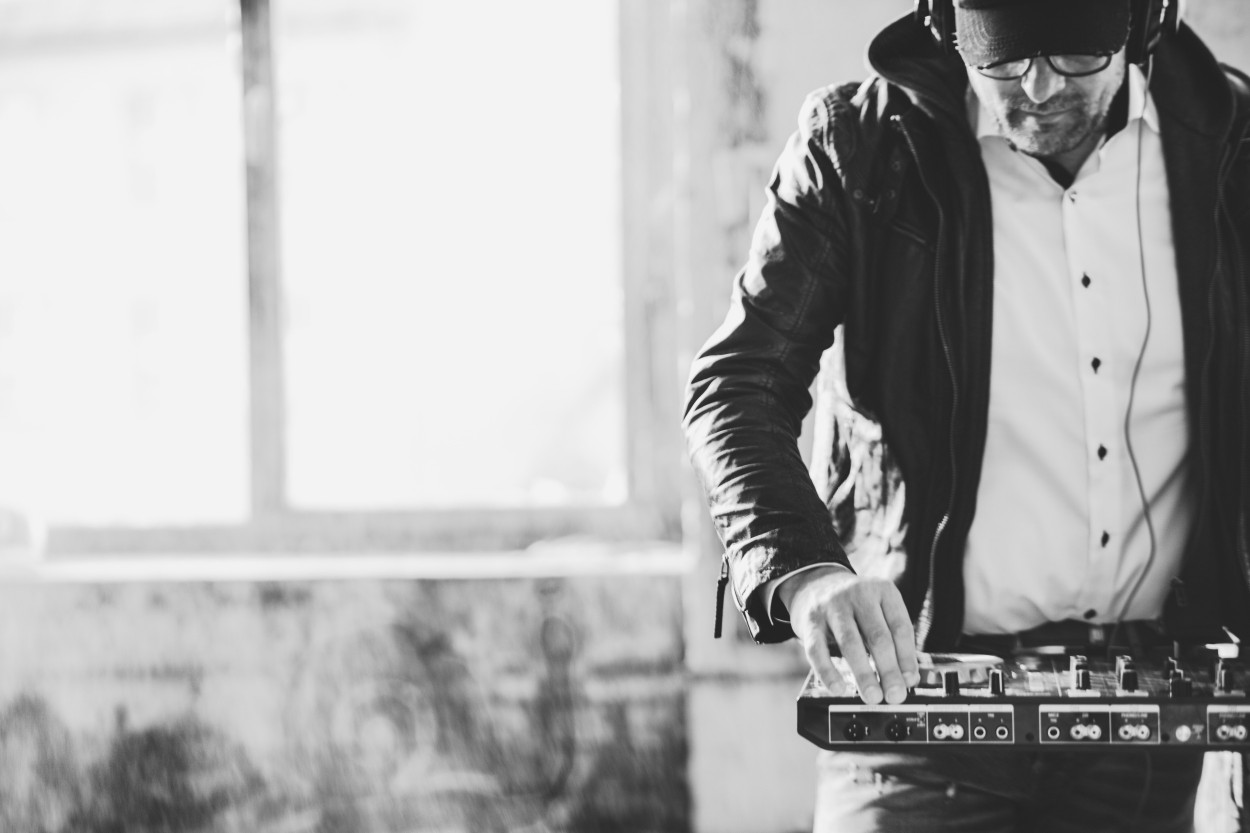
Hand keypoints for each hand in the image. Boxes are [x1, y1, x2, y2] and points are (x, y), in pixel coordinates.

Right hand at [779, 568, 920, 704]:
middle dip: (889, 670)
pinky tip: (838, 688)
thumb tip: (907, 679)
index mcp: (883, 591)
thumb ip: (894, 641)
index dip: (907, 658)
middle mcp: (859, 594)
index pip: (900, 627)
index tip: (909, 682)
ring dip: (864, 674)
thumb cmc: (854, 606)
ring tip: (873, 696)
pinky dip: (828, 672)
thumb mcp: (878, 612)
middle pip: (878, 636)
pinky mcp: (810, 620)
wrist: (814, 583)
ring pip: (850, 643)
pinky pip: (818, 649)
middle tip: (895, 696)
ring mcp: (832, 606)